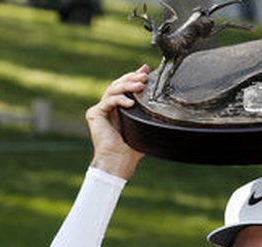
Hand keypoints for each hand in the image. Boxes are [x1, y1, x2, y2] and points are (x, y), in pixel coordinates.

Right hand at [86, 65, 149, 179]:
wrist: (119, 161)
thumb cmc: (133, 149)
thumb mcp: (144, 127)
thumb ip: (149, 113)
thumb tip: (166, 107)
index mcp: (119, 109)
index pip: (125, 87)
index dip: (134, 76)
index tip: (146, 69)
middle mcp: (108, 107)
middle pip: (118, 84)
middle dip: (132, 78)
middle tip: (144, 76)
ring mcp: (100, 110)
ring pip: (113, 89)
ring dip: (127, 85)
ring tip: (140, 86)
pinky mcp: (94, 114)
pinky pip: (108, 101)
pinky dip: (120, 100)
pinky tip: (130, 103)